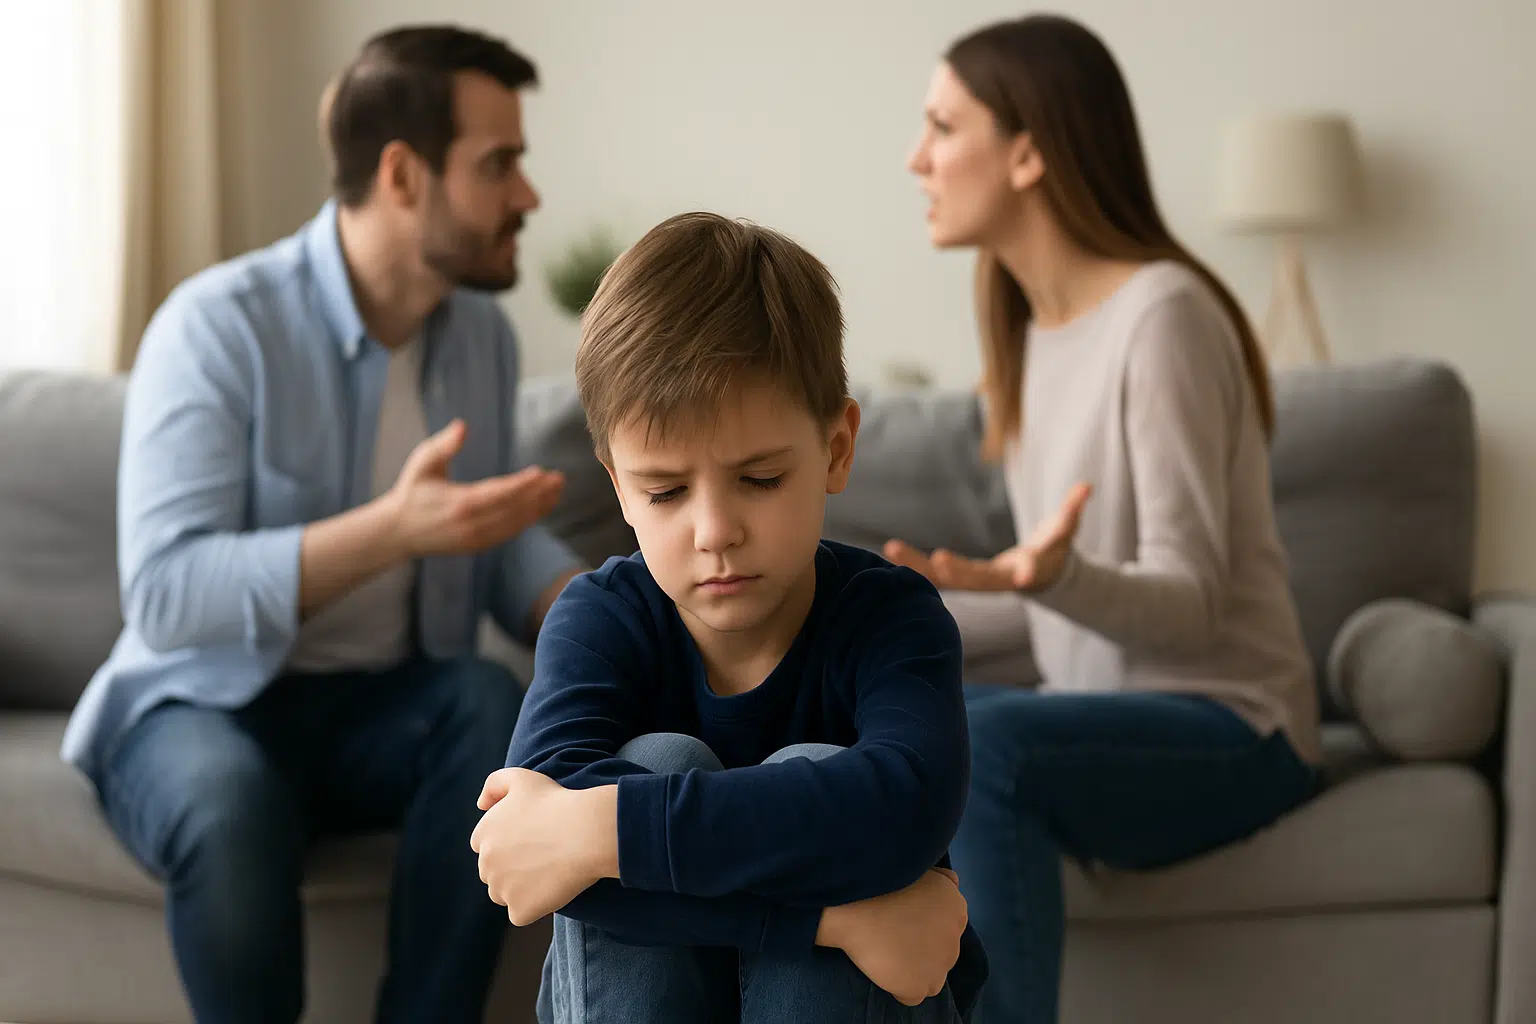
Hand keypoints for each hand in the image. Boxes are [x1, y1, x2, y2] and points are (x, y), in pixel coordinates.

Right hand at [384, 420, 564, 557]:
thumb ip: (443, 445)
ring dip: (539, 508)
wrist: (398, 531)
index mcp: (459, 503)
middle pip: (513, 510)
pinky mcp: (478, 546)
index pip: (499, 493)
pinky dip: (527, 520)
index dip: (523, 484)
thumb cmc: (412, 491)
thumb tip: (462, 426)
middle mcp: (471, 525)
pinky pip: (509, 533)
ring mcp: (475, 539)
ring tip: (556, 490)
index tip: (542, 472)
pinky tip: (541, 506)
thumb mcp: (423, 463)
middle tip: (559, 478)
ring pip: (515, 524)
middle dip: (539, 494)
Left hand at [470, 768, 618, 925]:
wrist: (585, 831)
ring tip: (548, 872)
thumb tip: (480, 805)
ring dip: (520, 889)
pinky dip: (534, 907)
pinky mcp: (520, 910)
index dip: (509, 843)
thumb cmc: (557, 802)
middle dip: (511, 868)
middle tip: (543, 856)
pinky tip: (552, 888)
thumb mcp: (521, 778)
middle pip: (493, 873)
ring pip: (504, 895)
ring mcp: (502, 890)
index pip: (486, 846)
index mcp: (483, 834)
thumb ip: (493, 784)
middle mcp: (486, 864)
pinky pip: (521, 914)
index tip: (531, 840)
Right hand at [817, 868, 967, 1006]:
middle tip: (894, 934)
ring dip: (915, 969)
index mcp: (956, 909)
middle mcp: (955, 939)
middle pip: (941, 953)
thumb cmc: (885, 878)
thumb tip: (951, 881)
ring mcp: (939, 967)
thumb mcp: (923, 869)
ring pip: (931, 977)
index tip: (904, 919)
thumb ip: (941, 880)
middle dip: (922, 946)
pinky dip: (899, 987)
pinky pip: (912, 996)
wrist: (858, 902)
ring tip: (887, 954)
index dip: (924, 925)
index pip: (947, 926)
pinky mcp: (918, 986)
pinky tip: (883, 969)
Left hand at [884, 482, 1090, 592]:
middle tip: (938, 560)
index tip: (1023, 575)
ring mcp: (978, 581)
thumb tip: (1086, 487)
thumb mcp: (1065, 531)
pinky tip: (890, 551)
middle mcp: (999, 580)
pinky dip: (914, 564)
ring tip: (892, 549)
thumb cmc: (1052, 550)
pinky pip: (934, 573)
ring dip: (919, 567)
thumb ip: (1072, 511)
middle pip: (977, 580)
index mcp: (1028, 570)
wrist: (1039, 576)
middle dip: (959, 572)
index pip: (1029, 571)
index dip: (1028, 572)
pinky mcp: (962, 578)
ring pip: (946, 580)